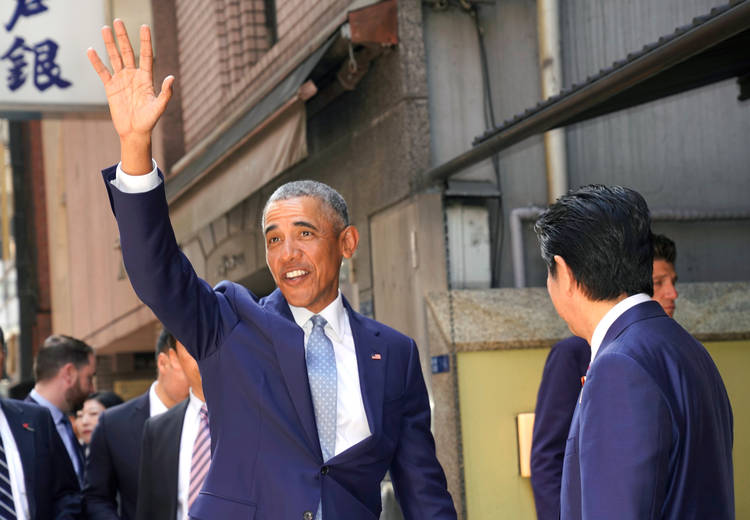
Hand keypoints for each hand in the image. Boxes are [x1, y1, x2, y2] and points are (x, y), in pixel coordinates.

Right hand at [87, 20, 172, 173]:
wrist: (135, 132)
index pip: (146, 55)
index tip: (144, 26)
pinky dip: (96, 62)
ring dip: (109, 44)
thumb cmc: (149, 121)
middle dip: (123, 37)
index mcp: (146, 78)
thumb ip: (166, 93)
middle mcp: (133, 75)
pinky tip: (91, 50)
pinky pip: (102, 72)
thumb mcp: (159, 107)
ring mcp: (121, 80)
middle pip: (128, 52)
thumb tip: (172, 78)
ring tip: (105, 28)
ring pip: (114, 58)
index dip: (145, 41)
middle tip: (118, 21)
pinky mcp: (110, 87)